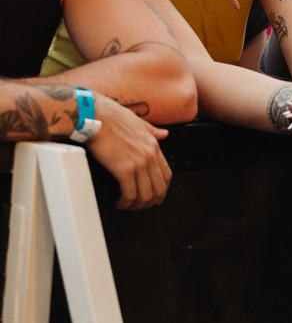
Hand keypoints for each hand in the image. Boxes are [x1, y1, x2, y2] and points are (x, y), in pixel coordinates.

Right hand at [87, 93, 171, 209]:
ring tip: (127, 206)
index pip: (166, 174)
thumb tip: (165, 134)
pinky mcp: (124, 170)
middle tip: (141, 206)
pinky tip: (119, 203)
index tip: (155, 196)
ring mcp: (138, 163)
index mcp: (154, 144)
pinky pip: (130, 194)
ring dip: (137, 205)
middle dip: (151, 202)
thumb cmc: (111, 116)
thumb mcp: (138, 121)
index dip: (162, 189)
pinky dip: (125, 203)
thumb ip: (153, 130)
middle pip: (159, 188)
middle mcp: (149, 155)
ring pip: (145, 194)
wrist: (94, 116)